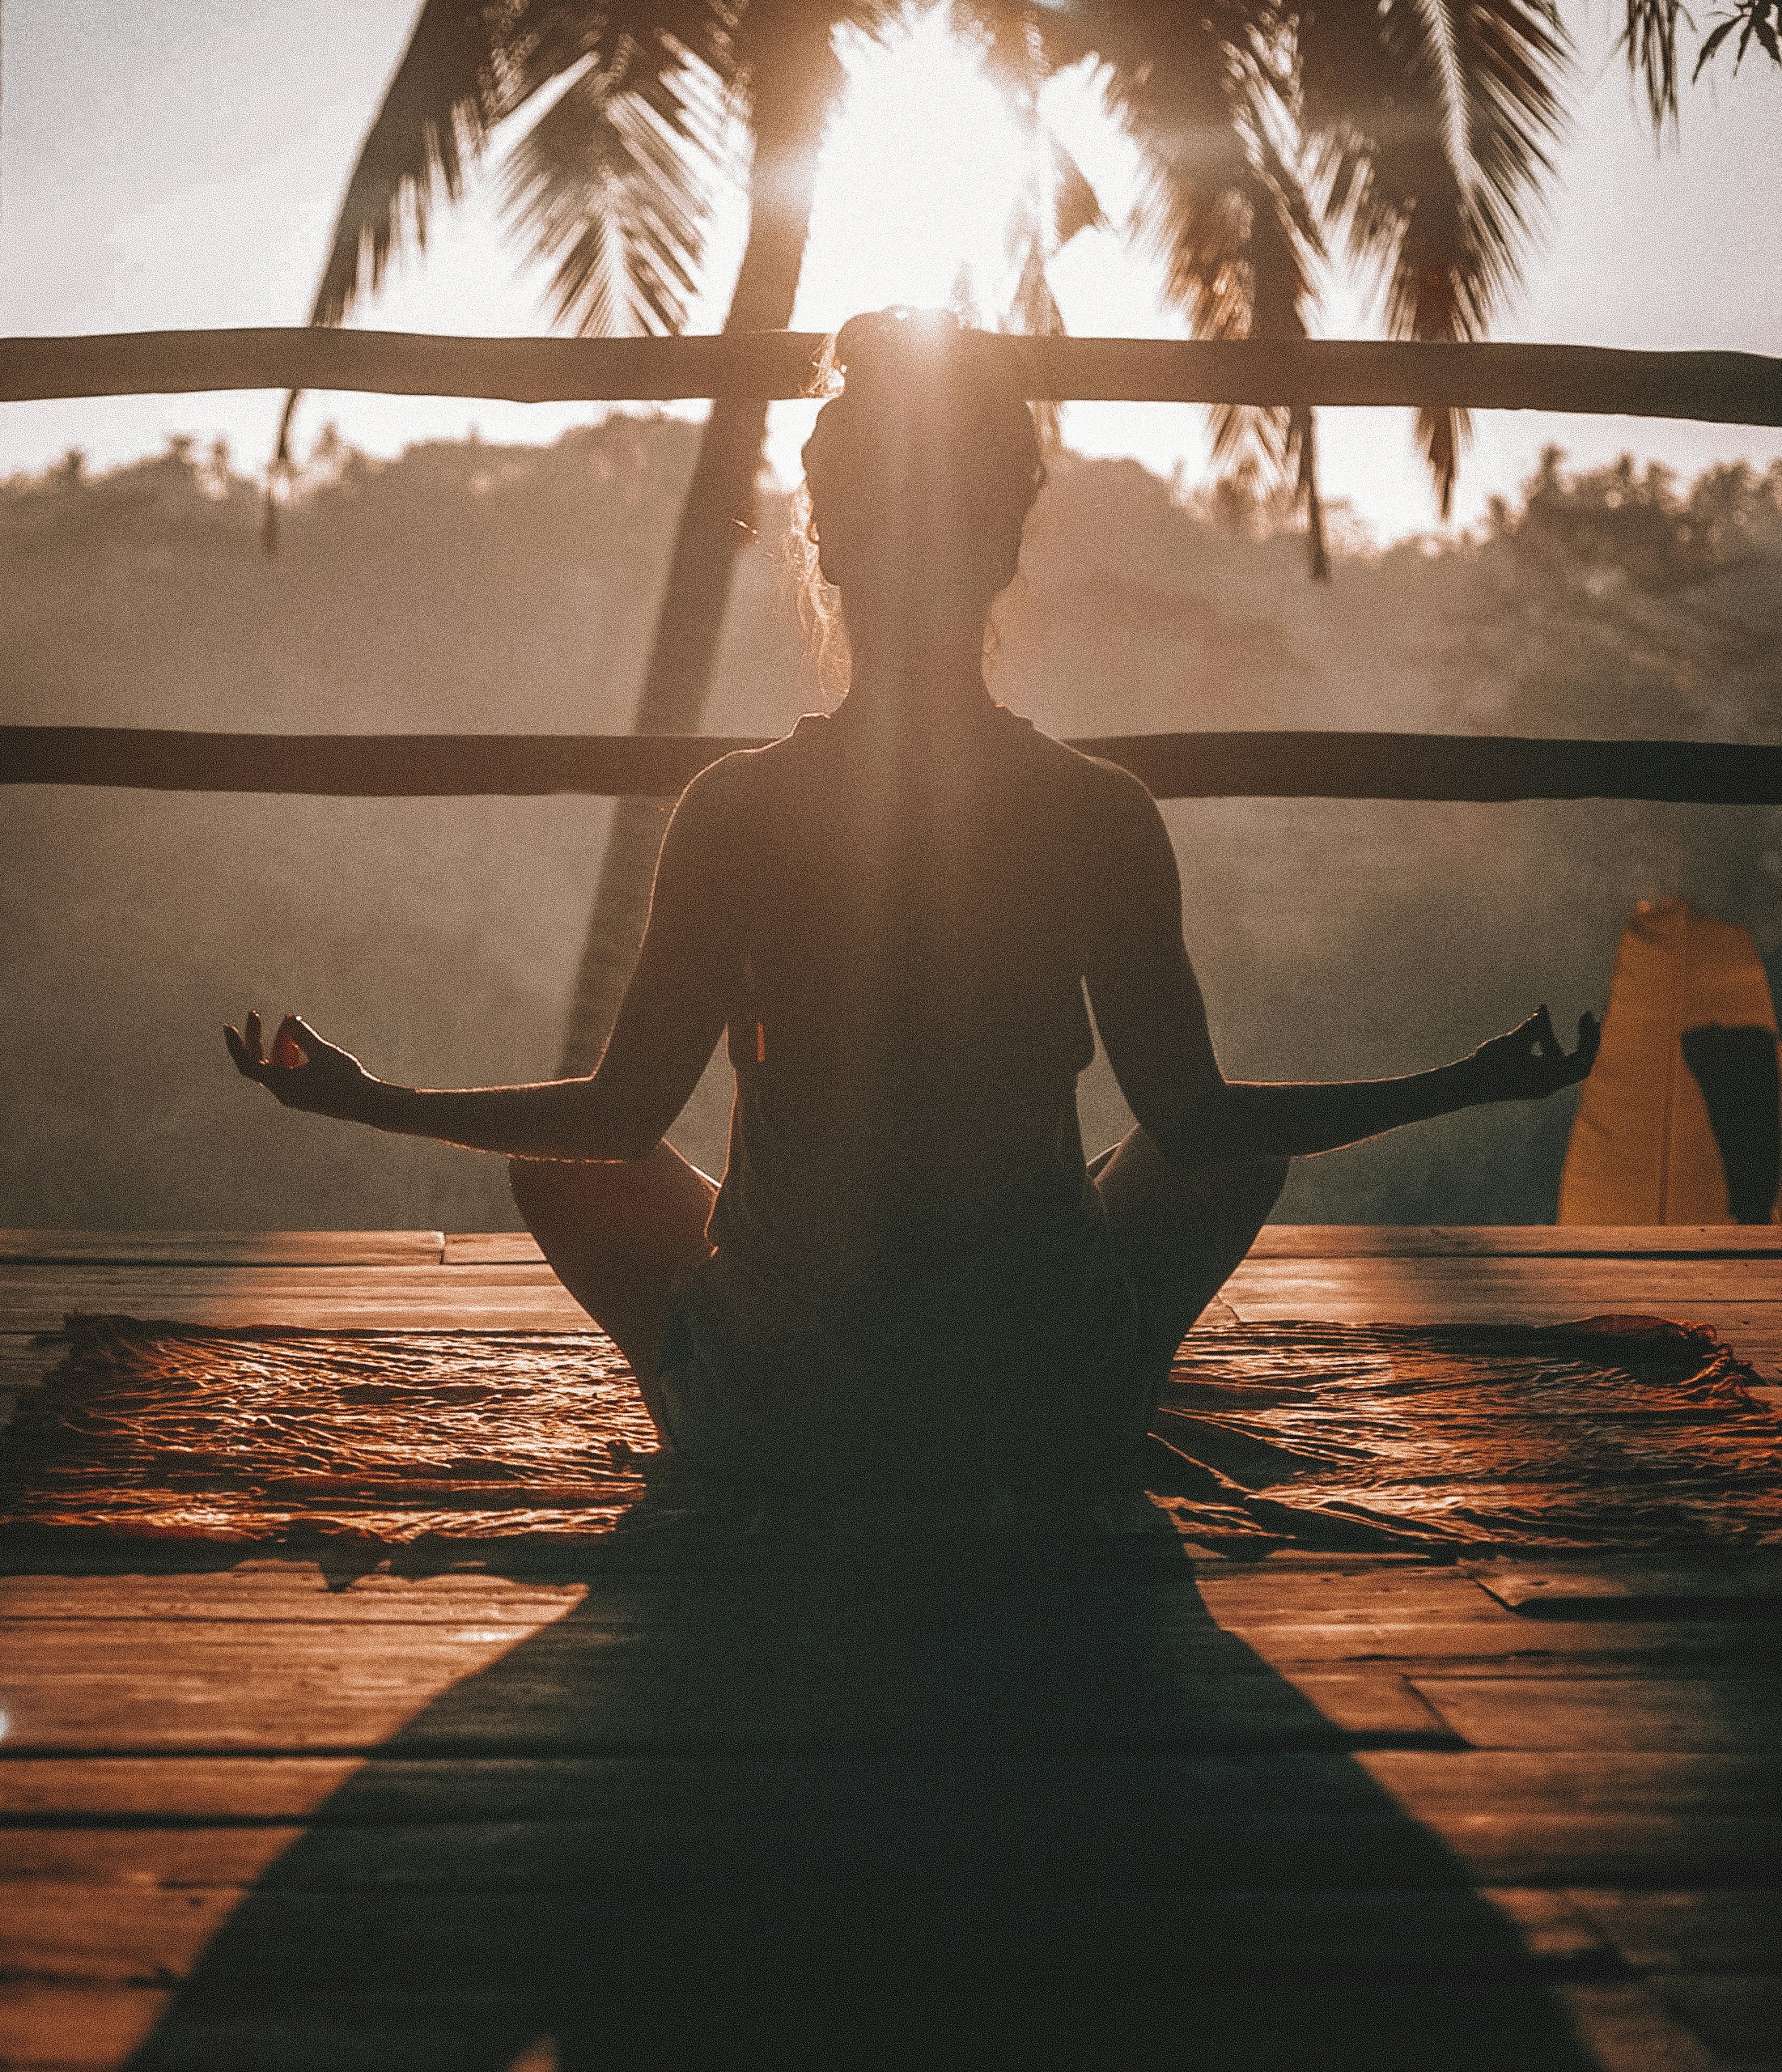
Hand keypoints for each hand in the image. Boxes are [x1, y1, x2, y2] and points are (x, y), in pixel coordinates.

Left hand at [224, 1010, 373, 1119]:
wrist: (369, 1104)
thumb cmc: (346, 1078)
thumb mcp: (323, 1051)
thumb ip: (303, 1034)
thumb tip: (289, 1019)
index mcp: (282, 1085)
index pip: (248, 1064)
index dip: (236, 1046)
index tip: (228, 1027)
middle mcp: (284, 1092)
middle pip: (262, 1062)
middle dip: (260, 1037)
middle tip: (254, 1013)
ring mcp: (295, 1094)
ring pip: (278, 1065)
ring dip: (281, 1042)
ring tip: (290, 1020)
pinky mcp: (307, 1094)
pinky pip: (290, 1071)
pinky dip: (292, 1054)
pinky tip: (301, 1040)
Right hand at [1466, 1005, 1600, 1102]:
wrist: (1466, 1084)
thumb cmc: (1488, 1063)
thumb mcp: (1513, 1041)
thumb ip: (1532, 1027)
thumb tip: (1543, 1010)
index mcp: (1549, 1079)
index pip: (1582, 1059)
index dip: (1589, 1037)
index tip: (1587, 1016)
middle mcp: (1549, 1086)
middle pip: (1580, 1066)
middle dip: (1587, 1042)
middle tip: (1588, 1019)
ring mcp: (1541, 1086)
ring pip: (1565, 1066)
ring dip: (1565, 1044)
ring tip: (1554, 1020)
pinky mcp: (1531, 1084)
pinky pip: (1551, 1067)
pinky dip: (1551, 1050)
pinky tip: (1541, 1036)